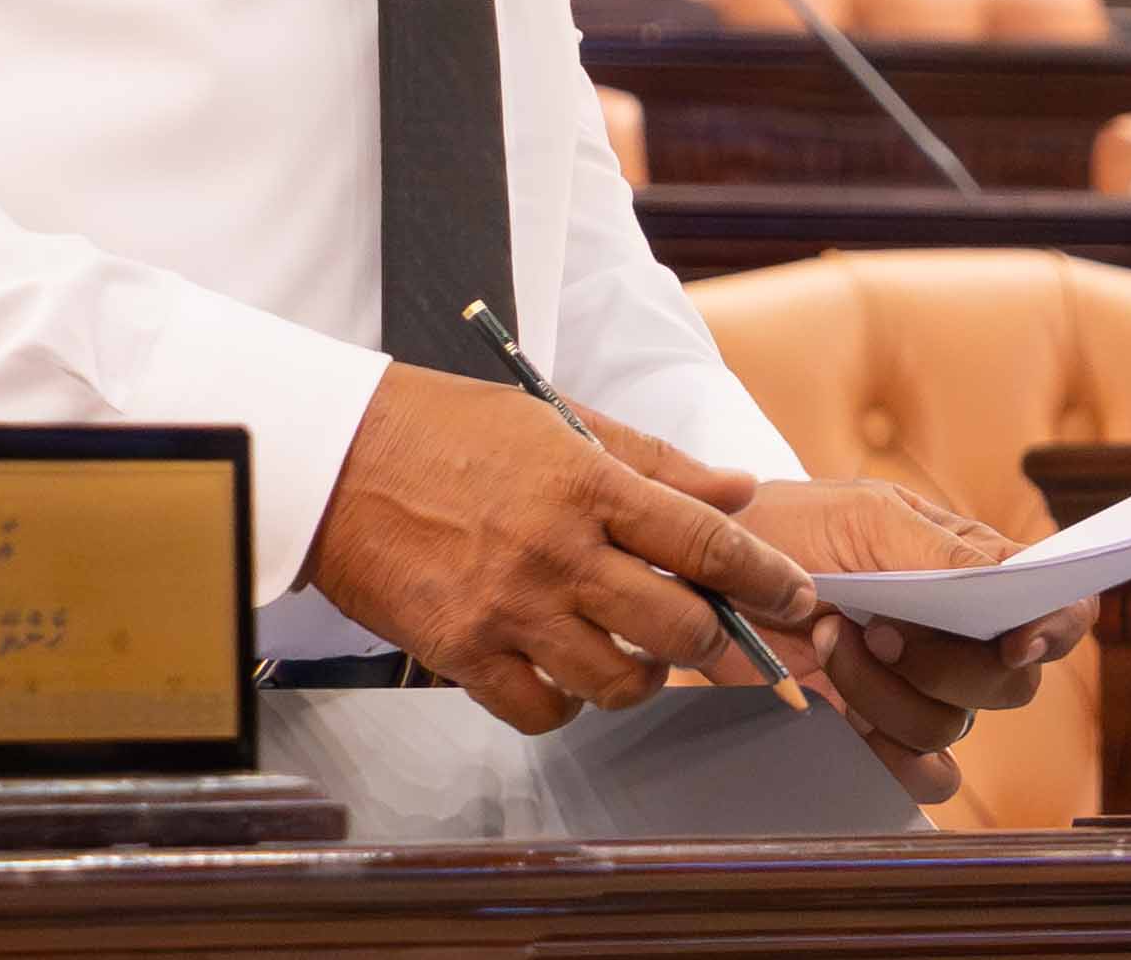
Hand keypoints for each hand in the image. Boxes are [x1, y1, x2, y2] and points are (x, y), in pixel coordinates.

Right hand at [303, 366, 818, 735]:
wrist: (333, 457)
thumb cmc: (443, 428)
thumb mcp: (552, 419)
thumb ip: (652, 462)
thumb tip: (737, 491)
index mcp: (586, 482)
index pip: (707, 543)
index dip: (767, 579)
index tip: (796, 597)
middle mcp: (556, 550)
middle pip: (680, 628)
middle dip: (713, 640)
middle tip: (707, 634)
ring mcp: (509, 607)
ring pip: (619, 683)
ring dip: (638, 679)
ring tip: (626, 655)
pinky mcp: (461, 651)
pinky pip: (543, 710)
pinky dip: (563, 704)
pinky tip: (557, 674)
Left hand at [729, 478, 1090, 803]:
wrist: (715, 574)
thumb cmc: (793, 526)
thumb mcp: (862, 517)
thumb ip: (941, 551)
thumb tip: (1014, 580)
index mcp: (975, 571)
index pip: (1061, 607)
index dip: (1057, 628)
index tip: (1016, 639)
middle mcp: (963, 636)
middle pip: (1013, 683)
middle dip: (945, 664)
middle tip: (878, 630)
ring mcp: (924, 689)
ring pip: (953, 725)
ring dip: (884, 691)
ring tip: (826, 639)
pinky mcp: (882, 734)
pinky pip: (925, 776)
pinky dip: (895, 759)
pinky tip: (847, 721)